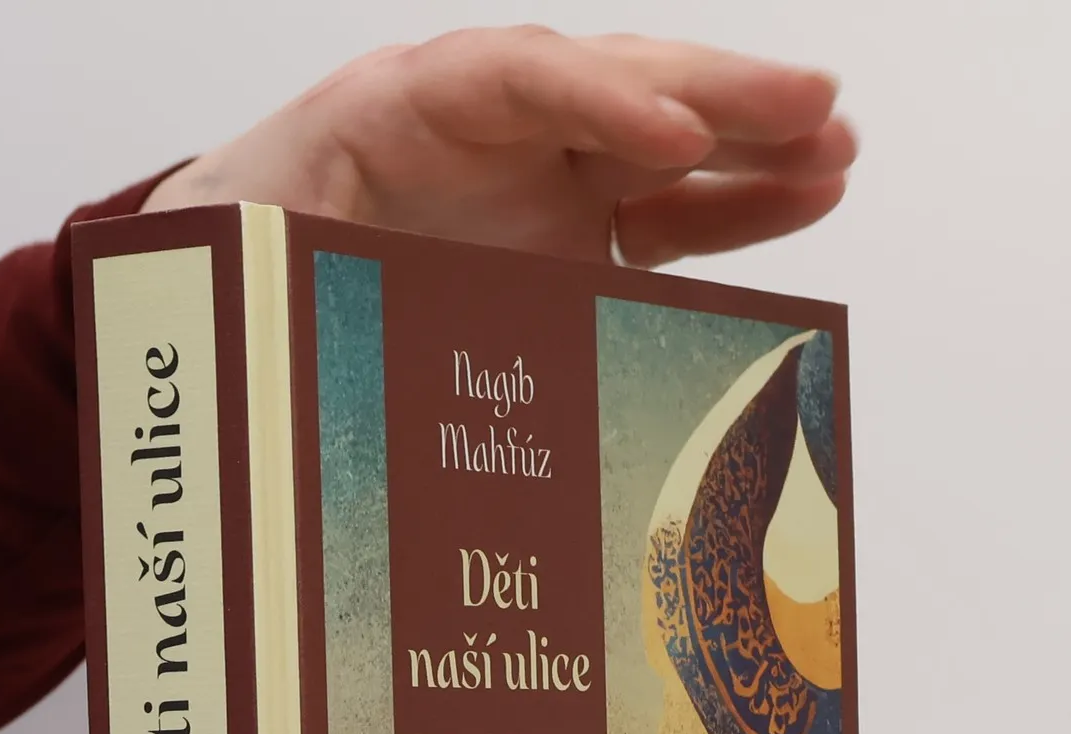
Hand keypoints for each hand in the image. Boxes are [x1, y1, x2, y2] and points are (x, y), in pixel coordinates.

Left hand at [142, 29, 854, 268]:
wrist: (239, 281)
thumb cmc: (239, 263)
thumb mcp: (234, 260)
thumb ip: (271, 268)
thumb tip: (296, 317)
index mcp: (388, 113)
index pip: (511, 78)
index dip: (597, 103)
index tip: (668, 137)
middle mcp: (481, 133)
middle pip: (610, 87)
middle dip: (714, 96)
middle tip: (808, 107)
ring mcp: (534, 178)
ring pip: (658, 144)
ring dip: (752, 142)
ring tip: (836, 146)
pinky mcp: (568, 233)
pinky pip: (664, 209)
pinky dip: (735, 203)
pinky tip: (808, 192)